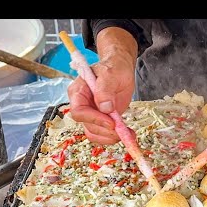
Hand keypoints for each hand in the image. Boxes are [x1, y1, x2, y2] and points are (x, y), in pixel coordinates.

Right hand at [67, 27, 137, 144]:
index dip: (94, 119)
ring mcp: (91, 115)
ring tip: (128, 133)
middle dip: (106, 131)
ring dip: (111, 137)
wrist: (121, 71)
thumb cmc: (114, 69)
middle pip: (88, 126)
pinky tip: (127, 133)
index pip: (79, 111)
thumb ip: (105, 88)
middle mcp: (82, 106)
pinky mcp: (101, 121)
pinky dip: (115, 137)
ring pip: (95, 134)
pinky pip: (103, 135)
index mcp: (78, 92)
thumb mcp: (110, 74)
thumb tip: (105, 107)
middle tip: (123, 130)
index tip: (111, 123)